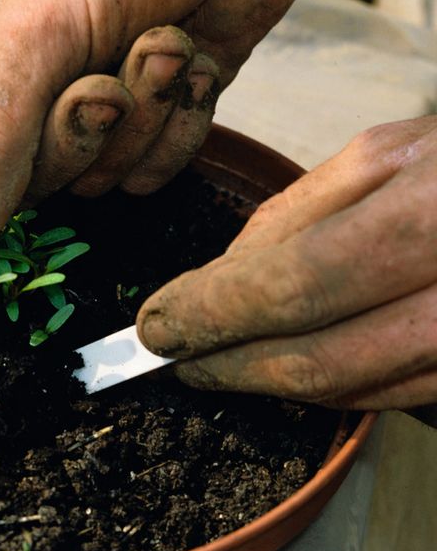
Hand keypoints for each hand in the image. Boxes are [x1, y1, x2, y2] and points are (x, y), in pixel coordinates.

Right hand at [0, 0, 328, 304]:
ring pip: (89, 179)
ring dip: (135, 120)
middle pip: (14, 185)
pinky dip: (175, 122)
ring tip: (154, 43)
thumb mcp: (37, 35)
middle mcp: (3, 88)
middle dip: (71, 141)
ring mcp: (74, 103)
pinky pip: (146, 167)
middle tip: (100, 85)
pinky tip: (186, 56)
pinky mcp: (141, 114)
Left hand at [136, 116, 436, 423]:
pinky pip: (395, 399)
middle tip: (176, 357)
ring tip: (220, 361)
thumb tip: (220, 278)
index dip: (212, 313)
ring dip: (272, 383)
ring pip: (354, 391)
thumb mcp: (392, 152)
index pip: (295, 283)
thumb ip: (301, 213)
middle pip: (318, 358)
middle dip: (229, 364)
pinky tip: (289, 366)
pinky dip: (330, 389)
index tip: (156, 324)